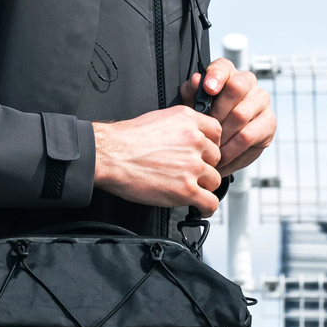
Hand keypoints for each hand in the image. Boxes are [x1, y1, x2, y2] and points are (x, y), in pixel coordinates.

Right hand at [91, 106, 222, 213]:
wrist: (109, 155)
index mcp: (188, 120)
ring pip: (214, 180)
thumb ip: (180, 127)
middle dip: (204, 166)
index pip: (216, 132)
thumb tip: (188, 138)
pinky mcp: (186, 189)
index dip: (210, 145)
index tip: (204, 153)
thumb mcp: (158, 119)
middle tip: (190, 172)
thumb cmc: (125, 139)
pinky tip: (200, 207)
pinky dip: (206, 207)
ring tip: (190, 189)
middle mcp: (194, 141)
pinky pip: (210, 202)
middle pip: (216, 158)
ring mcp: (192, 166)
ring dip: (203, 186)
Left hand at [180, 58, 275, 174]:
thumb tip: (197, 81)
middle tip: (205, 130)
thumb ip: (192, 91)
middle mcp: (248, 82)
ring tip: (210, 148)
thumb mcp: (191, 104)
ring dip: (222, 135)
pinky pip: (248, 137)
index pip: (223, 67)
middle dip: (217, 111)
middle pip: (236, 88)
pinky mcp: (269, 123)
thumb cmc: (204, 116)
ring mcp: (261, 101)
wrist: (220, 140)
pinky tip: (221, 158)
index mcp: (227, 73)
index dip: (216, 76)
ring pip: (241, 115)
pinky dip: (232, 150)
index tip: (208, 89)